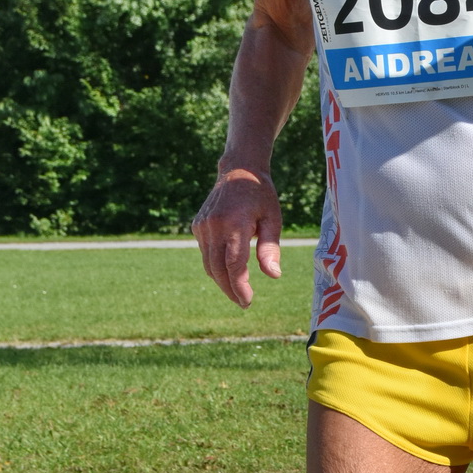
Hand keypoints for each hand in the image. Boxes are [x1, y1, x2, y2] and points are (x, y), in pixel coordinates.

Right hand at [192, 168, 282, 307]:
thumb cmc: (261, 195)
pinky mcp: (198, 226)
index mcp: (235, 223)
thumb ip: (270, 248)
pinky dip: (215, 266)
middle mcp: (214, 226)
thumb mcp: (273, 219)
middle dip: (230, 289)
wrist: (238, 169)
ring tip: (237, 292)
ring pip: (208, 264)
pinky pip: (205, 253)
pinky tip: (228, 271)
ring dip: (221, 281)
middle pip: (218, 269)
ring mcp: (203, 226)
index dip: (239, 287)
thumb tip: (273, 275)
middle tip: (244, 302)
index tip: (247, 301)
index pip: (234, 264)